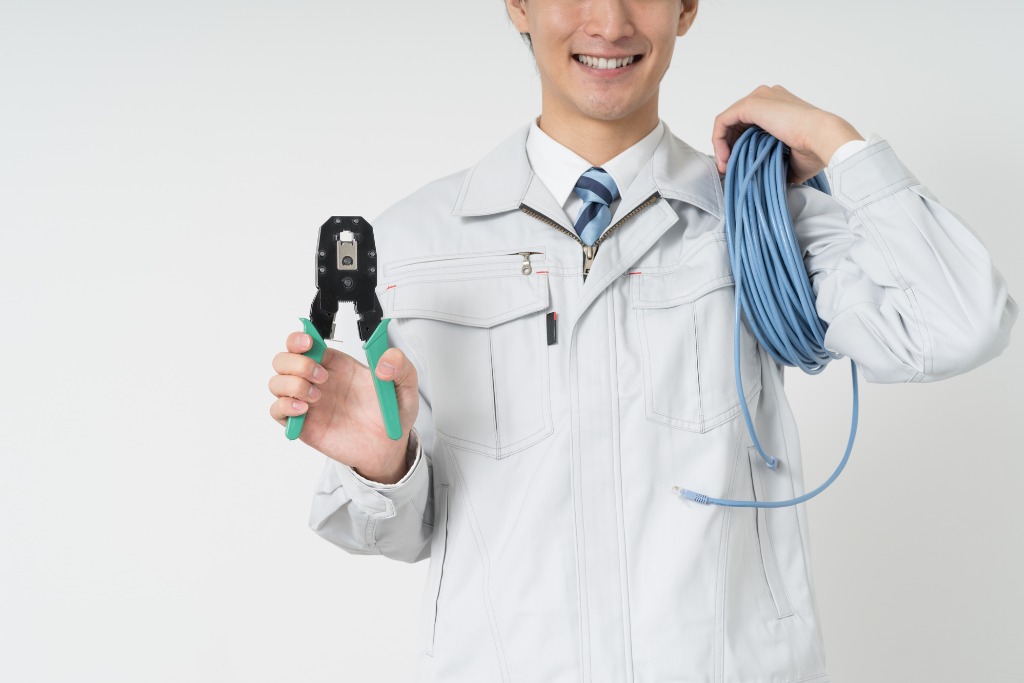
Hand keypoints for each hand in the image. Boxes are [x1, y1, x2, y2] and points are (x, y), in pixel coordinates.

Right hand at [268, 330, 419, 483]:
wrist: (390, 448)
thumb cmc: (392, 414)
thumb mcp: (405, 385)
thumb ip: (400, 365)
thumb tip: (383, 363)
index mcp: (337, 364)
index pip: (304, 342)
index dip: (299, 338)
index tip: (309, 343)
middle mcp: (317, 380)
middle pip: (283, 359)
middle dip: (296, 363)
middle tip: (322, 377)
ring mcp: (308, 402)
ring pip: (276, 383)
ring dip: (291, 384)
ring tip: (317, 397)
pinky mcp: (303, 424)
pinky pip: (277, 411)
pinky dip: (284, 406)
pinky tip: (305, 409)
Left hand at [712, 85, 862, 183]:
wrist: (823, 138)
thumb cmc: (815, 148)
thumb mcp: (792, 158)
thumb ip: (777, 162)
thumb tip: (772, 177)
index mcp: (781, 106)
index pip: (751, 124)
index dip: (739, 146)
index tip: (736, 166)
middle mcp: (769, 97)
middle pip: (737, 122)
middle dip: (729, 146)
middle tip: (728, 168)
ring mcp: (760, 97)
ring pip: (729, 121)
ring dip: (723, 145)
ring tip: (727, 166)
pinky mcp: (751, 104)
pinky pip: (723, 121)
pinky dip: (719, 140)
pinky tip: (726, 157)